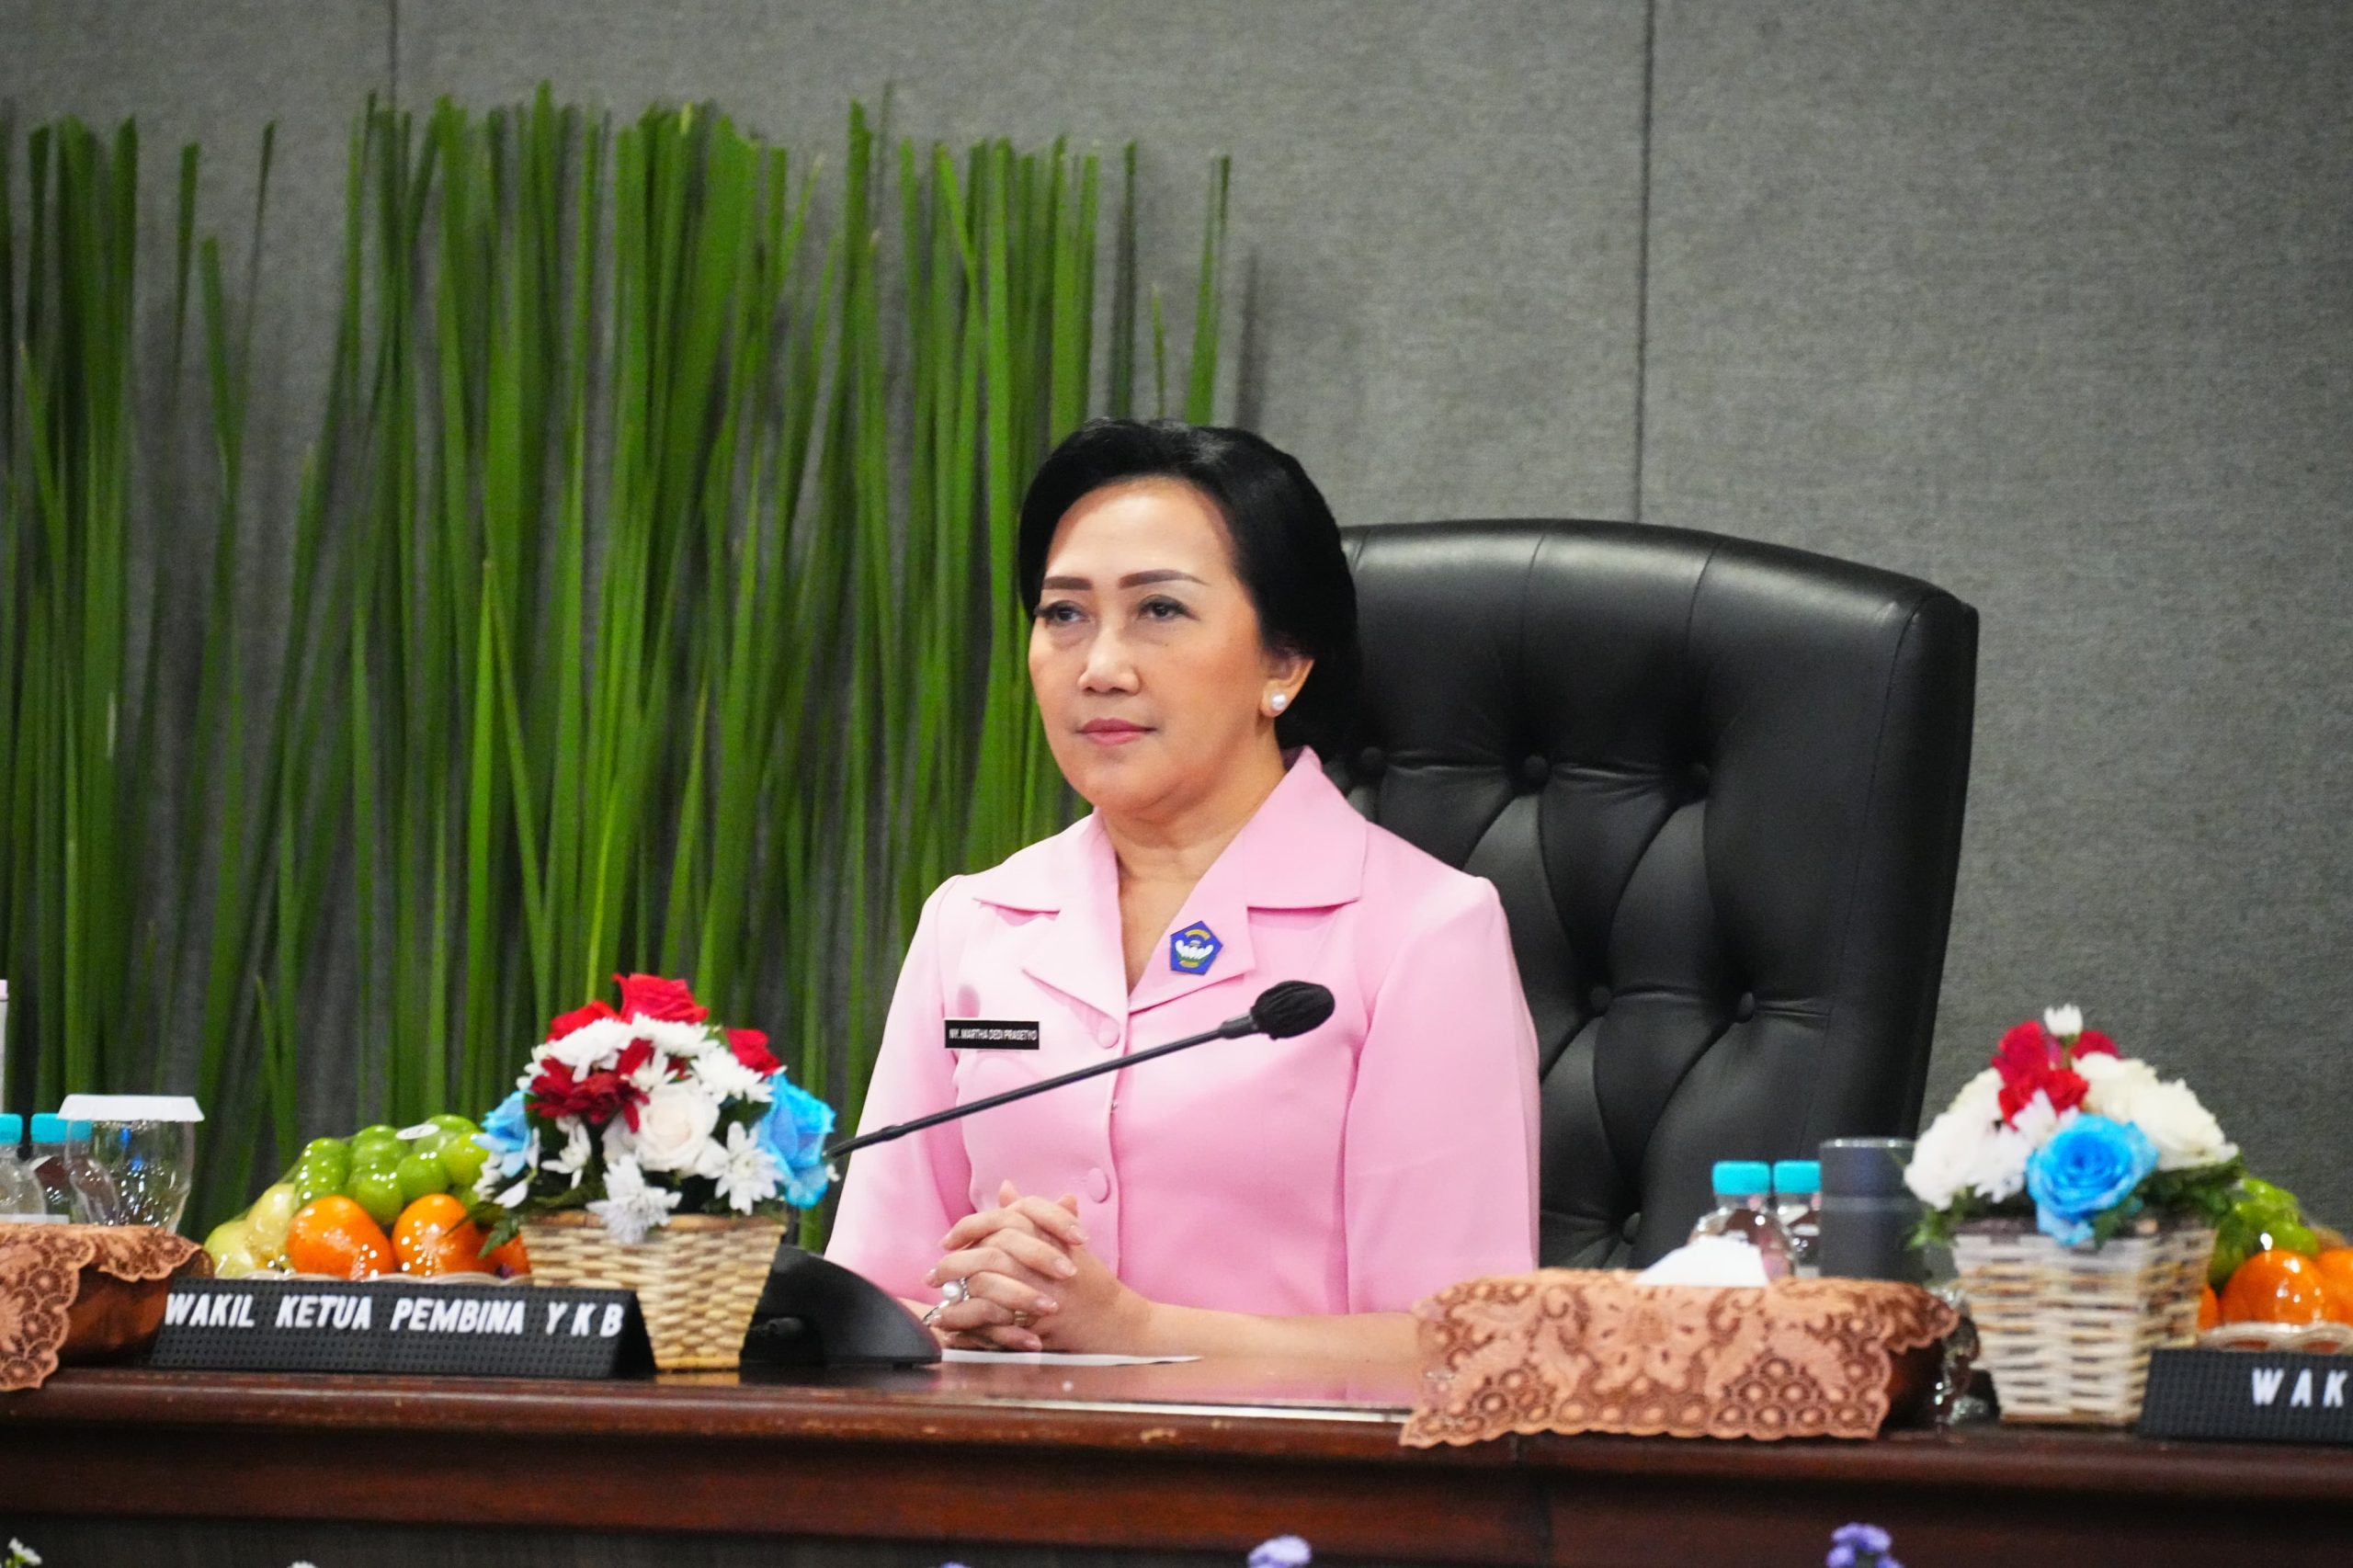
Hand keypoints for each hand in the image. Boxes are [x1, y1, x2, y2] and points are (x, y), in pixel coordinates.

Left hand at [934, 1180, 1151, 1353]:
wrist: (1118, 1322)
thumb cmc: (1090, 1282)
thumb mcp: (1065, 1241)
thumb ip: (1035, 1214)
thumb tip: (1005, 1189)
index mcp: (1052, 1236)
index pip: (1003, 1220)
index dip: (969, 1227)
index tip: (947, 1240)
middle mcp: (1048, 1260)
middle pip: (990, 1252)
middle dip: (955, 1263)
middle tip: (932, 1273)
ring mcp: (1047, 1291)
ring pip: (989, 1286)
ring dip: (959, 1293)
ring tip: (938, 1298)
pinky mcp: (1043, 1323)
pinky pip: (998, 1321)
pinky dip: (972, 1323)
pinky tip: (954, 1324)